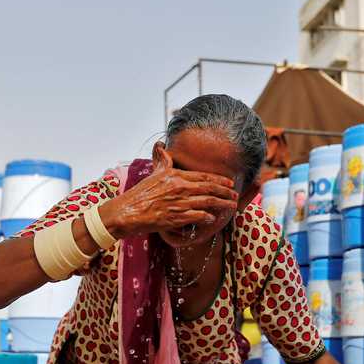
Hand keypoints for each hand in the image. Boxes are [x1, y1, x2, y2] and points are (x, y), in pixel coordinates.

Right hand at [100, 147, 238, 237]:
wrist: (127, 211)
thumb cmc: (140, 194)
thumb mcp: (153, 174)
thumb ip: (162, 161)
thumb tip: (161, 145)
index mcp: (176, 176)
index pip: (203, 177)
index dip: (219, 180)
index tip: (230, 183)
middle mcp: (180, 188)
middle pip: (210, 189)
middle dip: (226, 192)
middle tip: (235, 195)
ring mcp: (179, 203)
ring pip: (207, 203)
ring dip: (222, 204)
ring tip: (232, 206)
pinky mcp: (176, 218)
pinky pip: (197, 216)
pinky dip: (207, 217)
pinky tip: (213, 218)